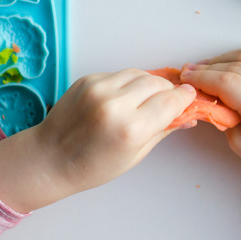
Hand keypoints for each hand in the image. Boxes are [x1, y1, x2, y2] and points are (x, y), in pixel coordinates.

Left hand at [0, 70, 195, 212]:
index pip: (171, 101)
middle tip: (170, 100)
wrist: (49, 158)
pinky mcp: (88, 79)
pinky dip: (128, 83)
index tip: (190, 97)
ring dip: (149, 84)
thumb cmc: (92, 166)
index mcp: (131, 129)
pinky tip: (123, 98)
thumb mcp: (135, 155)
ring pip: (140, 74)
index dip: (185, 98)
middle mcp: (116, 104)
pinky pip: (119, 74)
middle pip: (158, 83)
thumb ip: (163, 130)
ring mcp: (100, 89)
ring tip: (146, 99)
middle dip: (168, 90)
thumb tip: (187, 116)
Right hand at [180, 46, 240, 207]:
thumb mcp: (240, 143)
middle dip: (208, 67)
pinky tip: (230, 63)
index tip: (185, 77)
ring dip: (224, 58)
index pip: (225, 81)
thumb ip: (222, 115)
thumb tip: (207, 95)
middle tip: (190, 71)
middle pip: (235, 64)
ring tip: (207, 67)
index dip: (201, 77)